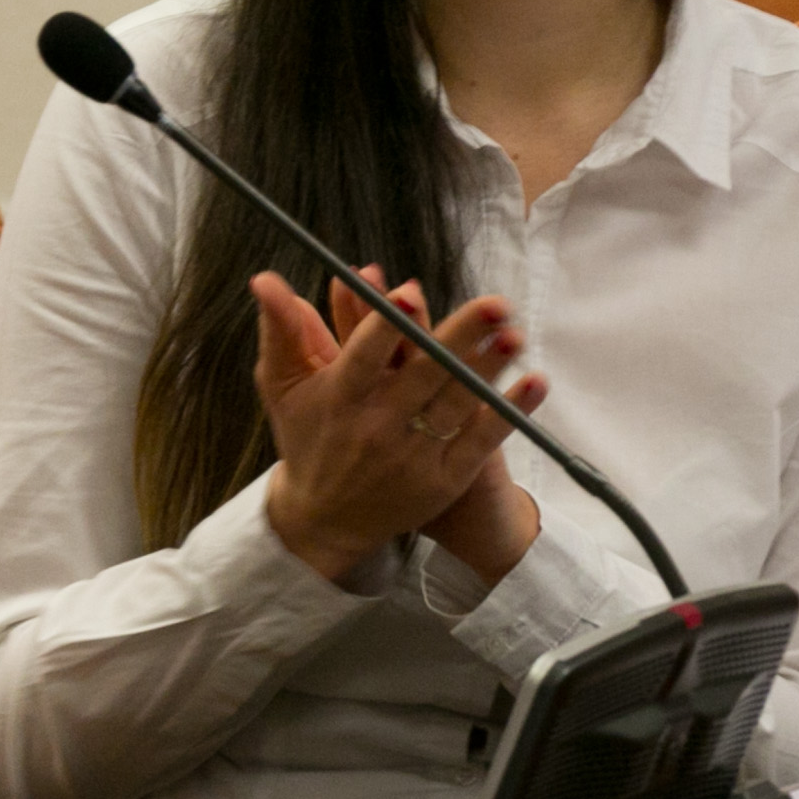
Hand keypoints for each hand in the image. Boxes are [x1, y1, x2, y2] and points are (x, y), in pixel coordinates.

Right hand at [251, 266, 546, 583]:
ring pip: (457, 405)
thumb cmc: (307, 438)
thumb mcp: (284, 386)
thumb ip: (281, 329)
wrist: (324, 521)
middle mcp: (377, 429)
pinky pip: (481, 442)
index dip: (385, 326)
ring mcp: (413, 457)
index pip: (363, 357)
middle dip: (460, 336)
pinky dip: (509, 412)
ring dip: (490, 368)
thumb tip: (264, 277)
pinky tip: (535, 383)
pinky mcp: (443, 481)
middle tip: (495, 303)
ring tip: (515, 333)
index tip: (408, 291)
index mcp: (339, 399)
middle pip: (424, 376)